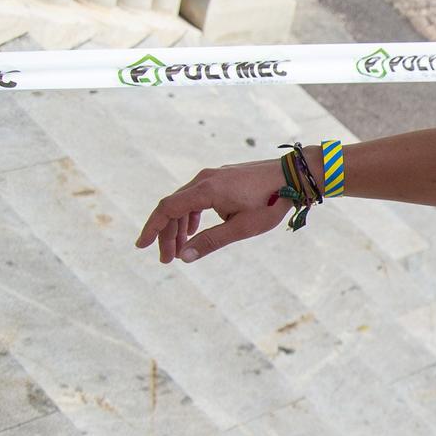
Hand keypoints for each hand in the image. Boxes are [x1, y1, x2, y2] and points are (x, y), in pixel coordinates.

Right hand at [136, 158, 289, 262]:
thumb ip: (211, 241)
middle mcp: (204, 179)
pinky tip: (194, 229)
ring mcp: (213, 176)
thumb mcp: (242, 228)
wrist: (294, 175)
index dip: (152, 228)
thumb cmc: (271, 202)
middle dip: (167, 234)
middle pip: (174, 207)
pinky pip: (197, 197)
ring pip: (185, 202)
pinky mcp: (222, 178)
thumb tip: (184, 257)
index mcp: (206, 190)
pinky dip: (191, 215)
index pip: (167, 209)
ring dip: (180, 226)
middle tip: (167, 259)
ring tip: (180, 249)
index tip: (141, 246)